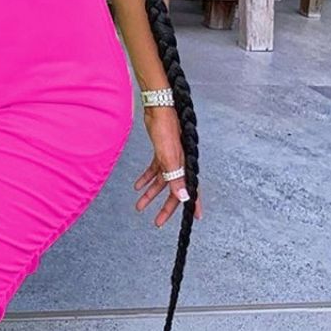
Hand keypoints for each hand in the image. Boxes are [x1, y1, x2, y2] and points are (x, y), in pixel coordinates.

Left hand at [134, 106, 202, 227]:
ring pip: (162, 181)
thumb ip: (175, 177)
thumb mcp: (169, 156)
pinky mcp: (161, 151)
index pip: (191, 190)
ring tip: (139, 206)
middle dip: (165, 206)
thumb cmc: (166, 128)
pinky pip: (154, 169)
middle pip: (174, 190)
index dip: (192, 205)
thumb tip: (184, 197)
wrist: (158, 108)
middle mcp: (180, 163)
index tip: (194, 219)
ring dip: (150, 194)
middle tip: (157, 222)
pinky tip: (137, 186)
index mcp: (186, 165)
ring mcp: (171, 158)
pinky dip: (146, 178)